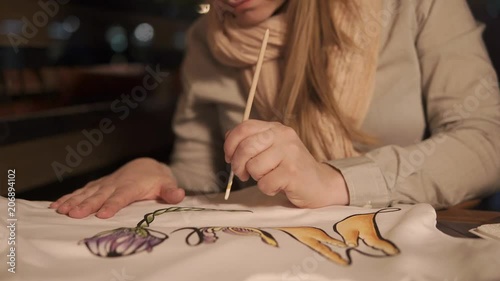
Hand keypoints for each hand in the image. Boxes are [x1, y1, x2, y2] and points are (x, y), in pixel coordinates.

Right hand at [50, 158, 184, 218]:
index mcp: (132, 186)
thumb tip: (180, 194)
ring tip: (60, 211)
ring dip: (73, 201)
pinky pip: (82, 191)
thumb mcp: (167, 184)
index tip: (102, 214)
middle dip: (86, 205)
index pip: (121, 197)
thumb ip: (171, 191)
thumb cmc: (157, 179)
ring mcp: (105, 183)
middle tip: (73, 215)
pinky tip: (56, 205)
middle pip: (100, 195)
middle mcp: (116, 184)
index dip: (112, 205)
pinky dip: (69, 197)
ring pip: (87, 192)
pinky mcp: (99, 185)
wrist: (147, 166)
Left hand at [224, 120, 348, 207]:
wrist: (320, 184)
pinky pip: (265, 183)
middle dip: (238, 165)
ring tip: (269, 178)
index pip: (244, 128)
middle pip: (245, 147)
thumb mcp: (272, 148)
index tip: (229, 157)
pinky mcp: (293, 172)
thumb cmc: (290, 168)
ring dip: (257, 178)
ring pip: (253, 167)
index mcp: (275, 128)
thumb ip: (253, 142)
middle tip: (243, 174)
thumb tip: (229, 142)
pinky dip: (267, 189)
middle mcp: (283, 136)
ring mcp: (290, 153)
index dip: (230, 144)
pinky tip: (279, 186)